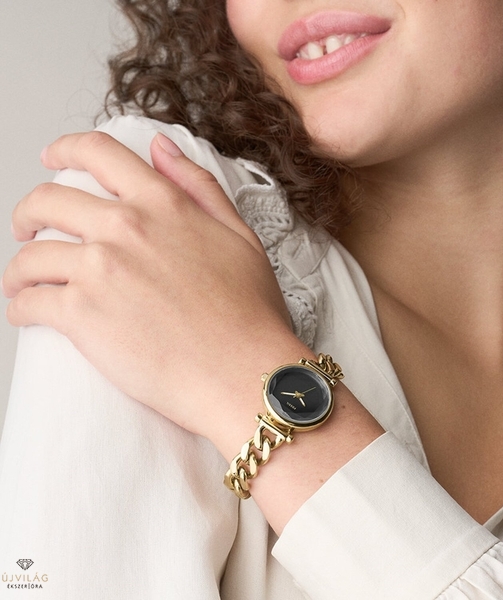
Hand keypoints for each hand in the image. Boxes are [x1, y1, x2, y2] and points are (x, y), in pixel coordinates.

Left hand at [2, 131, 305, 440]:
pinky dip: (20, 307)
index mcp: (163, 204)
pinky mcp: (81, 315)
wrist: (244, 372)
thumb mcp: (240, 236)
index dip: (66, 148)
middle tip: (29, 229)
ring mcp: (99, 270)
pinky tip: (29, 312)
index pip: (98, 152)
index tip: (53, 156)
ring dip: (20, 268)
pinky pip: (27, 302)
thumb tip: (162, 149)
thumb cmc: (250, 315)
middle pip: (47, 200)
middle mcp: (125, 228)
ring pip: (30, 255)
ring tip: (25, 282)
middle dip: (28, 213)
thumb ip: (200, 186)